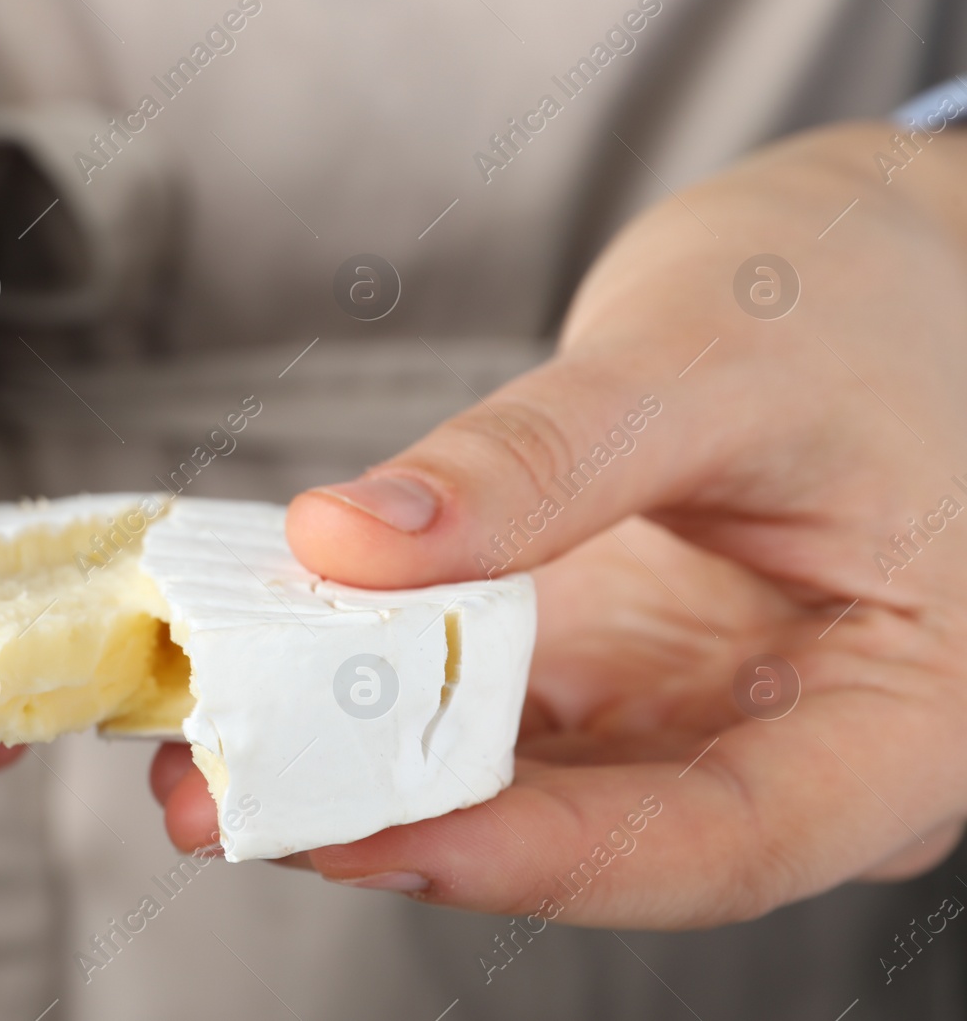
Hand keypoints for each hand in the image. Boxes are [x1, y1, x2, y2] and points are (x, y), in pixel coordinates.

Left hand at [158, 121, 966, 926]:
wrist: (879, 252)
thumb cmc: (858, 296)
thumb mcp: (708, 360)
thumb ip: (538, 461)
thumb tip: (346, 540)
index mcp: (908, 716)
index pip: (720, 838)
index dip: (537, 857)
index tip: (364, 835)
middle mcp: (801, 744)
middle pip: (600, 836)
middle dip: (406, 828)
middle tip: (233, 809)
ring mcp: (701, 707)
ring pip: (528, 784)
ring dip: (369, 772)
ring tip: (212, 759)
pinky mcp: (622, 660)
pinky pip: (498, 707)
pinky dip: (387, 695)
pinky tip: (280, 675)